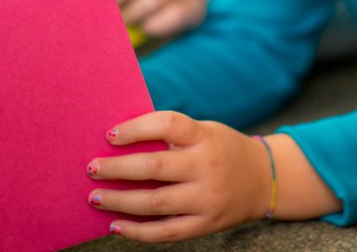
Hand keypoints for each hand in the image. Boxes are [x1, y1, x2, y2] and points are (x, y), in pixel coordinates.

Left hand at [86, 111, 270, 241]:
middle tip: (92, 168)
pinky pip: (165, 232)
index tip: (111, 135)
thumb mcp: (205, 131)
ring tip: (95, 197)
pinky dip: (137, 231)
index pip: (168, 124)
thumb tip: (119, 143)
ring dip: (120, 201)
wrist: (264, 180)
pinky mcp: (206, 224)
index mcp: (205, 137)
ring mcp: (207, 198)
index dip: (137, 127)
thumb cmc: (222, 149)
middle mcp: (207, 167)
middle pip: (155, 167)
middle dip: (117, 169)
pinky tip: (116, 225)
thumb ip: (171, 136)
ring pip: (155, 203)